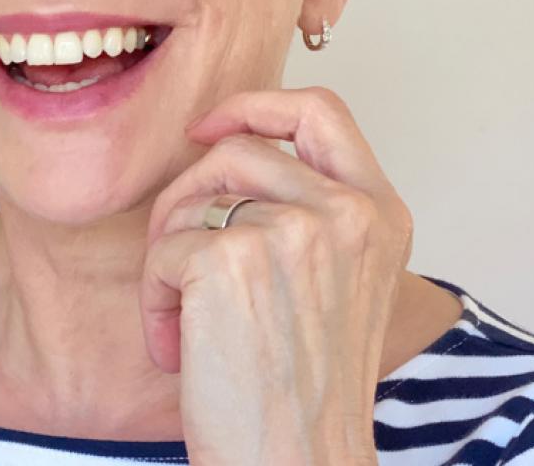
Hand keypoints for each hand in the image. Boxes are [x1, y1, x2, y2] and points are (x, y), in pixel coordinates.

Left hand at [139, 87, 412, 465]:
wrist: (298, 465)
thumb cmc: (307, 383)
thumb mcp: (341, 278)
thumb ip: (312, 208)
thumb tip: (231, 147)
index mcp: (379, 212)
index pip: (321, 110)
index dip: (257, 104)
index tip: (211, 128)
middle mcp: (345, 212)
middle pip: (239, 147)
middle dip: (191, 191)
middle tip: (178, 247)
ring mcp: (291, 230)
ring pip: (195, 194)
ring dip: (170, 248)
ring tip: (182, 311)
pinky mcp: (229, 259)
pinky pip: (163, 249)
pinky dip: (154, 299)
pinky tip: (176, 348)